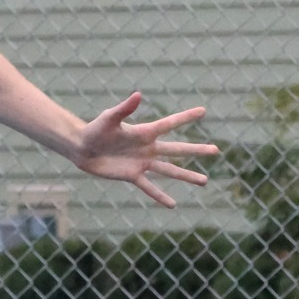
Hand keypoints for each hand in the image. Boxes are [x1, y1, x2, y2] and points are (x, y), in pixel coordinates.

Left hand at [68, 92, 217, 208]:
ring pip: (170, 170)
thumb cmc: (94, 130)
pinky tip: (172, 204)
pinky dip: (160, 196)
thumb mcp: (109, 118)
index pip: (170, 123)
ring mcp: (142, 163)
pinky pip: (149, 188)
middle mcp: (148, 148)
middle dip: (197, 150)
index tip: (203, 111)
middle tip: (216, 150)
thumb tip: (138, 95)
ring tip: (204, 181)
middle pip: (178, 149)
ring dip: (187, 175)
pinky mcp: (133, 175)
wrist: (82, 148)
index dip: (186, 116)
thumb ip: (124, 108)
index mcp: (145, 132)